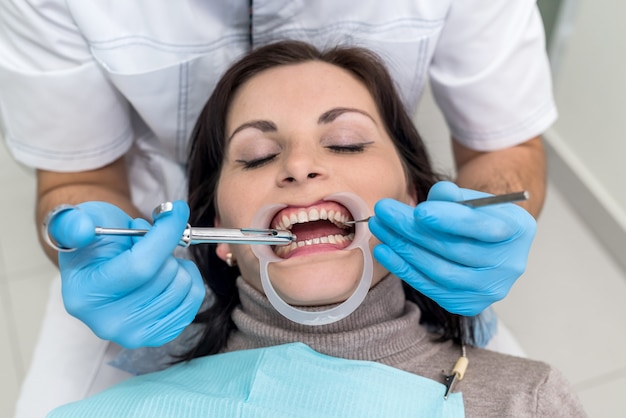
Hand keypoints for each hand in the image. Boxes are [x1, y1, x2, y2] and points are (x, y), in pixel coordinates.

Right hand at [48, 201, 205, 347]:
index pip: (140, 266)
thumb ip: (75, 222)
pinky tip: (169, 273)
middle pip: (165, 277)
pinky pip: (192, 303)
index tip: (176, 210)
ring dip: (175, 264)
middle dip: (164, 249)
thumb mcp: (79, 220)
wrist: (98, 261)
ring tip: (152, 258)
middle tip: (144, 242)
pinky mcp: (156, 336)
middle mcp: (106, 322)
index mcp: (84, 294)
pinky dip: (189, 280)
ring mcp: (132, 334)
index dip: (164, 234)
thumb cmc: (92, 239)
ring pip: (183, 287)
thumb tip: (82, 228)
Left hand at [369, 181, 535, 315]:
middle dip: (413, 230)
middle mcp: (509, 265)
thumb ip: (454, 195)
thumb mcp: (471, 197)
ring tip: (380, 228)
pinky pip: (431, 287)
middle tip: (384, 212)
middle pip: (454, 250)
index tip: (419, 210)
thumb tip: (438, 193)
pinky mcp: (467, 303)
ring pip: (440, 271)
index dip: (449, 219)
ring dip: (404, 249)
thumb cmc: (478, 216)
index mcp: (517, 230)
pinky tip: (385, 251)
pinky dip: (405, 269)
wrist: (489, 245)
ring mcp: (489, 289)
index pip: (480, 227)